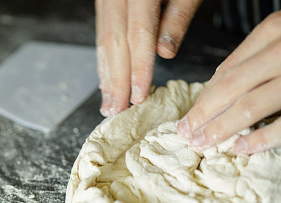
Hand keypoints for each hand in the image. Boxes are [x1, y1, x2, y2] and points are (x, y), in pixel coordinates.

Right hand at [96, 0, 202, 116]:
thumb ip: (178, 15)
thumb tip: (164, 52)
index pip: (137, 35)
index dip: (137, 68)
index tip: (138, 96)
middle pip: (114, 41)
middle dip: (115, 80)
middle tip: (115, 110)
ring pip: (103, 39)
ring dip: (106, 73)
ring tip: (108, 101)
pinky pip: (102, 31)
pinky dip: (105, 57)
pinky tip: (106, 75)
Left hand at [177, 1, 280, 153]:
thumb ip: (260, 48)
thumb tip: (225, 77)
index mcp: (273, 32)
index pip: (226, 70)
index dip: (204, 97)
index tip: (190, 114)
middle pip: (230, 91)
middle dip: (203, 116)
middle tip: (186, 134)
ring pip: (250, 110)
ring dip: (222, 130)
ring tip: (204, 144)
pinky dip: (261, 141)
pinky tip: (243, 149)